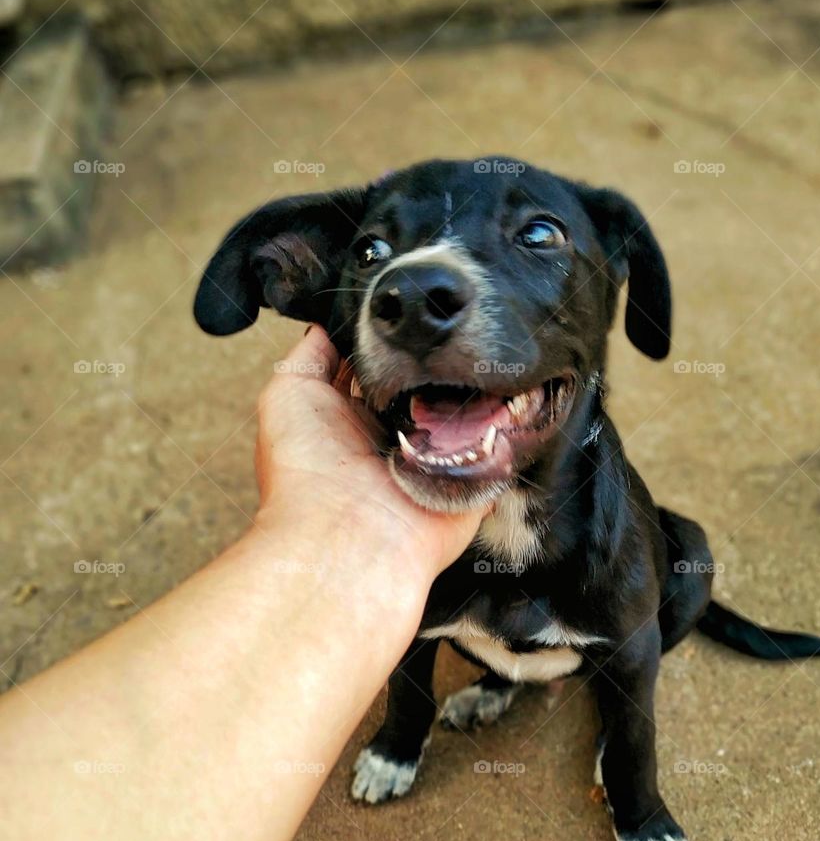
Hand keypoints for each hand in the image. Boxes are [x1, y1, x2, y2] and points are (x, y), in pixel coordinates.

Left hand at [254, 326, 483, 578]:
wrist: (344, 538)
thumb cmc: (305, 470)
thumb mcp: (287, 394)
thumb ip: (310, 355)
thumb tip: (333, 322)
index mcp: (356, 418)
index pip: (386, 367)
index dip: (396, 337)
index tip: (411, 302)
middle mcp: (398, 436)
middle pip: (428, 380)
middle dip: (438, 350)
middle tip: (450, 316)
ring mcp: (438, 457)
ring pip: (468, 404)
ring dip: (474, 376)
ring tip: (483, 337)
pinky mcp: (473, 477)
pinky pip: (499, 438)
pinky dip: (504, 412)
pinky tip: (510, 376)